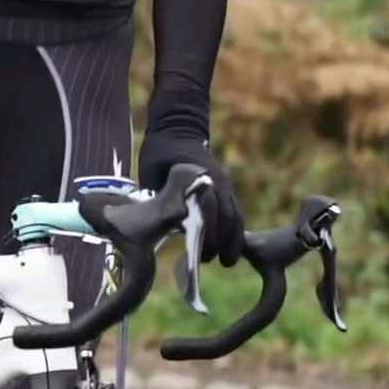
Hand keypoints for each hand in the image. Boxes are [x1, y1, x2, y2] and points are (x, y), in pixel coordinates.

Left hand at [137, 129, 244, 265]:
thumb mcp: (152, 170)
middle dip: (222, 241)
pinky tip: (229, 248)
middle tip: (212, 261)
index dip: (209, 232)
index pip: (210, 207)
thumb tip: (163, 220)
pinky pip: (235, 211)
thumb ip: (159, 193)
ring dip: (233, 239)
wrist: (177, 128)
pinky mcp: (225, 188)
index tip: (203, 252)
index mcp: (200, 175)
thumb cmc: (160, 150)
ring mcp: (224, 183)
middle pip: (228, 215)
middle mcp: (218, 180)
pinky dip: (234, 230)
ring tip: (226, 261)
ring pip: (236, 215)